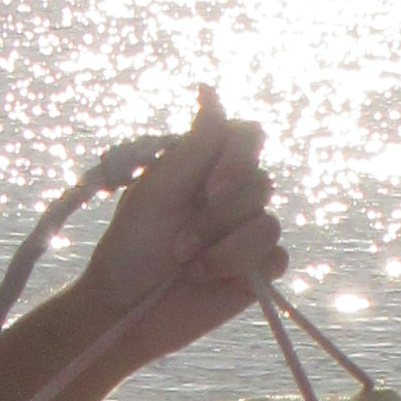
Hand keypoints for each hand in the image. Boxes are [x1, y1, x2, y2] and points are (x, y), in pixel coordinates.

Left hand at [76, 87, 284, 364]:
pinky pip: (276, 257)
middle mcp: (232, 196)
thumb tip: (209, 91)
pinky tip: (210, 279)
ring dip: (223, 250)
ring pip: (268, 224)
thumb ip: (193, 144)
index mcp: (206, 167)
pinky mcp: (258, 272)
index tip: (211, 186)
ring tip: (188, 266)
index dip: (238, 158)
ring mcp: (247, 234)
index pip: (248, 136)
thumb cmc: (129, 246)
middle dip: (216, 218)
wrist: (124, 309)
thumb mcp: (156, 189)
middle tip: (178, 244)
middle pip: (261, 182)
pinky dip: (240, 268)